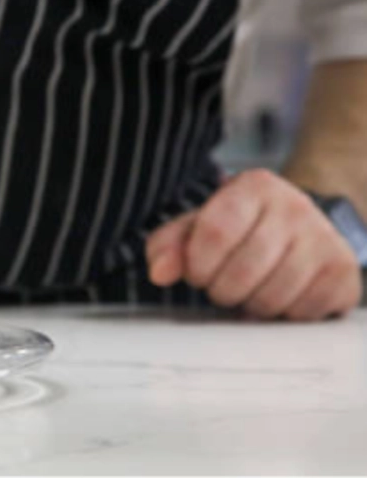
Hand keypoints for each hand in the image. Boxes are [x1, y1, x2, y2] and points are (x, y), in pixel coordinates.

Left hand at [146, 169, 362, 320]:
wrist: (300, 227)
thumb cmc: (241, 228)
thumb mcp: (199, 226)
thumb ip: (169, 244)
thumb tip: (159, 273)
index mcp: (255, 187)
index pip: (215, 232)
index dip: (198, 265)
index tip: (198, 273)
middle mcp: (295, 207)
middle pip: (243, 271)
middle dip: (222, 290)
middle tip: (222, 286)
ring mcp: (325, 239)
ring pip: (273, 297)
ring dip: (251, 305)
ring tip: (249, 291)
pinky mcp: (343, 272)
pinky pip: (302, 313)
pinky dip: (282, 315)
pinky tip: (278, 296)